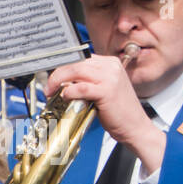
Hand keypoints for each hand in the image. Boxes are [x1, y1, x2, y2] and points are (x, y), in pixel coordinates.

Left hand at [46, 54, 165, 174]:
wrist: (135, 125)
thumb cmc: (117, 110)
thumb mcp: (102, 88)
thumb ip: (87, 81)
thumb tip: (62, 81)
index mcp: (110, 63)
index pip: (80, 58)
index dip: (62, 67)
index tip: (52, 78)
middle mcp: (111, 67)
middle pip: (75, 63)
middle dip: (56, 74)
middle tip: (48, 88)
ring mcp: (110, 78)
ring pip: (75, 71)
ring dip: (58, 82)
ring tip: (51, 93)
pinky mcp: (107, 91)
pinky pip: (81, 88)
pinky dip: (69, 92)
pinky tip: (65, 97)